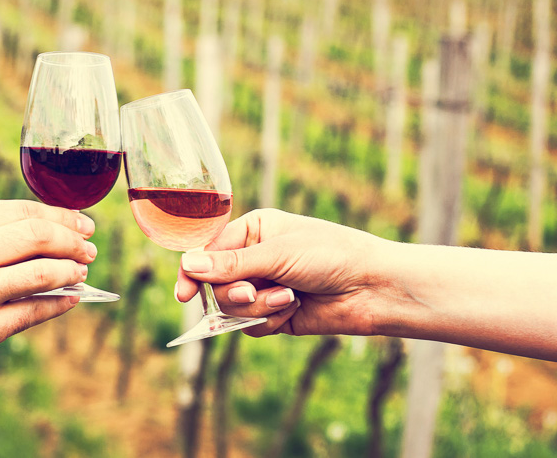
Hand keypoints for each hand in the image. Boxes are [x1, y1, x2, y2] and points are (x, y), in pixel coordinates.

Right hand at [0, 200, 96, 377]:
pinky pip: (35, 311)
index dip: (63, 216)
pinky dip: (61, 302)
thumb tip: (57, 229)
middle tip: (88, 249)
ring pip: (42, 274)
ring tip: (81, 271)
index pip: (24, 211)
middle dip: (73, 241)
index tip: (83, 223)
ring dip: (71, 272)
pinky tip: (71, 298)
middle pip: (38, 237)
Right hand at [175, 209, 396, 337]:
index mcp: (253, 230)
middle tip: (252, 291)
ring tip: (287, 298)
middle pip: (214, 286)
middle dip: (234, 293)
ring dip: (256, 307)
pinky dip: (268, 321)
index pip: (207, 252)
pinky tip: (293, 309)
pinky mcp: (274, 315)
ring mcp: (264, 288)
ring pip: (230, 309)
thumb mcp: (277, 254)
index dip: (193, 274)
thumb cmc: (331, 255)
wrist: (372, 288)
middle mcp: (254, 258)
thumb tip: (188, 265)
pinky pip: (249, 327)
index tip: (184, 295)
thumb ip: (231, 264)